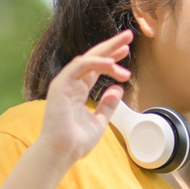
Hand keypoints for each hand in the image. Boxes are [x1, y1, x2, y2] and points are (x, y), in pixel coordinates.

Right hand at [35, 30, 132, 168]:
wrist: (62, 152)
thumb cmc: (76, 141)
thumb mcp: (99, 121)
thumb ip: (108, 105)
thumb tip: (118, 89)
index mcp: (78, 90)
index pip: (96, 68)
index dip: (112, 57)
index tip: (127, 51)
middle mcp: (71, 83)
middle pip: (93, 58)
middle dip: (111, 45)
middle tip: (128, 35)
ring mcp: (65, 83)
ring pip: (88, 59)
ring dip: (108, 53)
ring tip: (125, 52)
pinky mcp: (60, 85)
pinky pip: (79, 66)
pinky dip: (96, 62)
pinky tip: (112, 64)